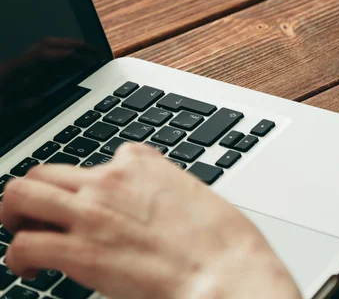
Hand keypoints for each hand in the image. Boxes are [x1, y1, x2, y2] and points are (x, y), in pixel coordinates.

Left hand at [0, 144, 300, 298]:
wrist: (225, 269)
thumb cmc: (221, 238)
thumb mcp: (193, 195)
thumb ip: (160, 191)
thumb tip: (152, 205)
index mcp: (141, 162)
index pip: (97, 160)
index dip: (90, 184)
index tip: (92, 203)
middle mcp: (110, 179)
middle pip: (45, 171)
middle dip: (35, 194)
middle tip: (36, 215)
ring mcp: (91, 212)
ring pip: (20, 195)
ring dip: (14, 214)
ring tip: (21, 233)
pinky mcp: (80, 251)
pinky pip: (24, 246)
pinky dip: (19, 258)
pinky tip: (33, 271)